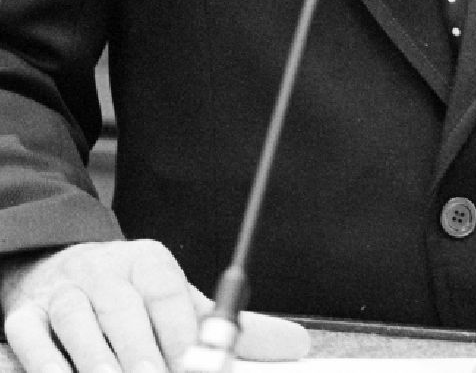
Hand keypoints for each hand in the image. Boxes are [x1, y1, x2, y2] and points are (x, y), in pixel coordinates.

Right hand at [1, 241, 310, 372]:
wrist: (61, 271)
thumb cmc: (133, 299)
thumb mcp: (181, 305)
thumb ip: (232, 329)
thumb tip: (298, 345)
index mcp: (149, 263)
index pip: (171, 298)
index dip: (182, 338)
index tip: (196, 369)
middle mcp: (106, 272)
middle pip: (124, 312)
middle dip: (140, 356)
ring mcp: (64, 293)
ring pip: (77, 325)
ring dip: (96, 363)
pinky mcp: (25, 315)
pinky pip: (31, 341)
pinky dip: (45, 365)